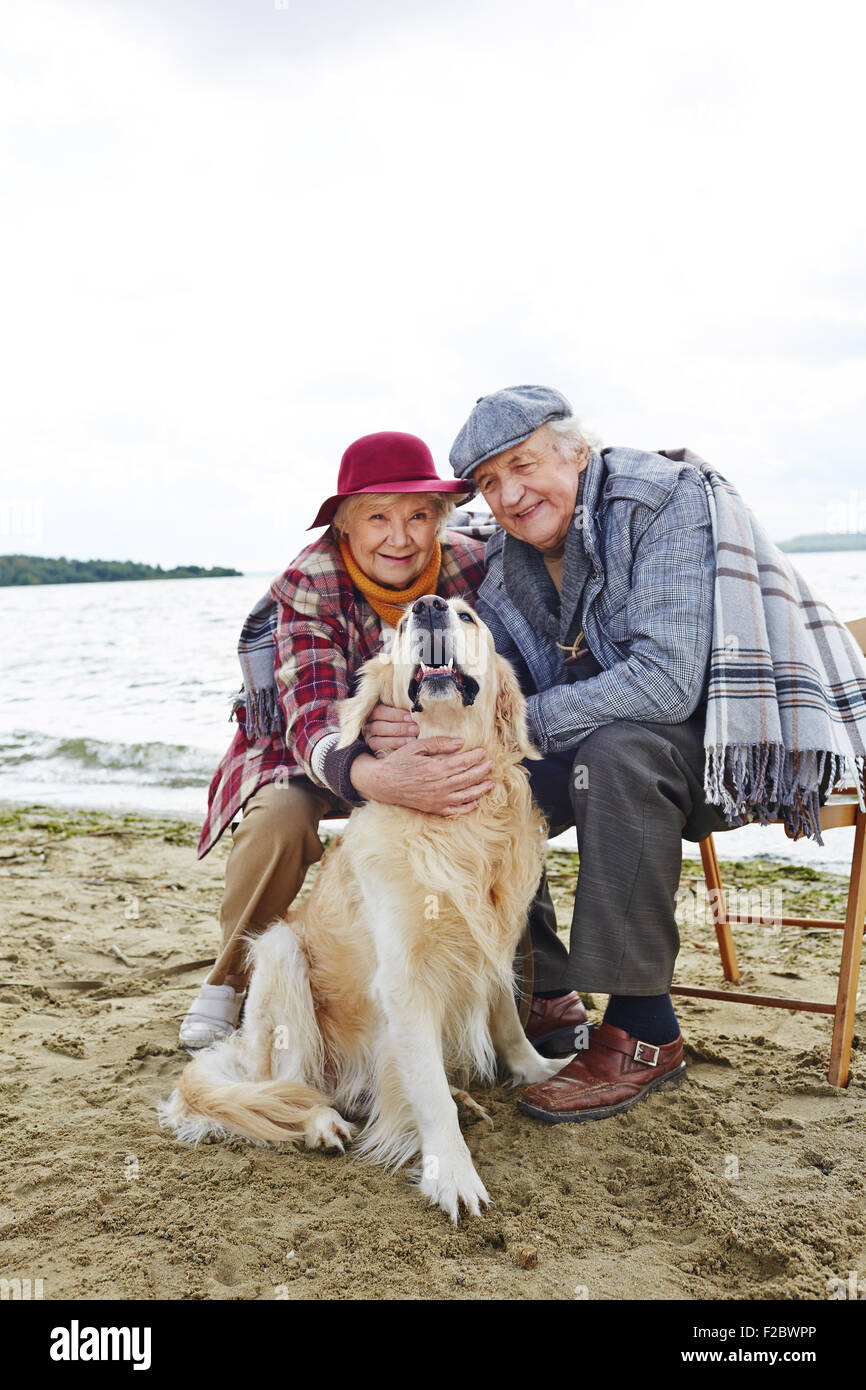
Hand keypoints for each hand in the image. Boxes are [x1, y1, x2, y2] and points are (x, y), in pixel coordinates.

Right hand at [349, 738, 493, 816]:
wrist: (383, 783)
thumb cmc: (398, 762)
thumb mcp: (416, 746)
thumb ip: (439, 744)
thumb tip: (460, 743)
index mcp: (436, 769)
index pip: (463, 763)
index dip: (476, 757)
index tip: (484, 752)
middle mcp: (439, 786)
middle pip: (468, 778)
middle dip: (482, 771)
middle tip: (491, 764)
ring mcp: (438, 799)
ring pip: (466, 795)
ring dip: (480, 789)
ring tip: (490, 783)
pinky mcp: (434, 809)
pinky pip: (456, 810)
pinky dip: (468, 807)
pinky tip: (476, 801)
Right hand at [362, 702, 418, 753]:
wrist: (400, 742)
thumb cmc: (403, 723)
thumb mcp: (401, 715)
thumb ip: (403, 713)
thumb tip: (414, 712)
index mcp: (372, 715)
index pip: (378, 712)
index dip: (394, 714)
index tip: (409, 717)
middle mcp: (367, 728)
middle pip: (378, 727)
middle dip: (398, 728)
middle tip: (415, 729)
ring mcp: (370, 741)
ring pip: (377, 742)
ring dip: (397, 741)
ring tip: (412, 740)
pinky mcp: (375, 753)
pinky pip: (380, 754)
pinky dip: (393, 751)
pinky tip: (406, 750)